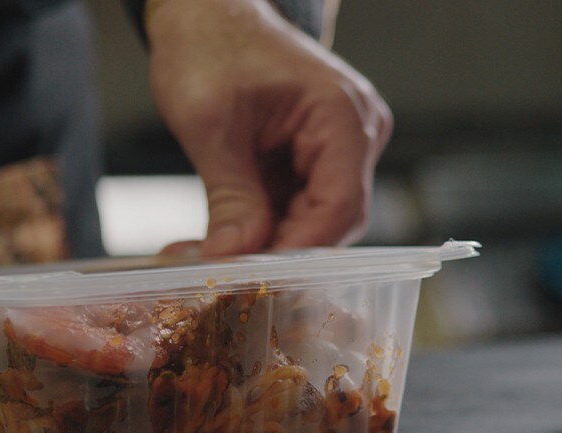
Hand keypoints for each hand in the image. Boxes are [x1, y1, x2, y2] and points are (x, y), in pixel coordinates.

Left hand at [145, 0, 391, 256]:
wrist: (207, 11)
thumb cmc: (210, 44)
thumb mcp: (210, 125)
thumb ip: (231, 197)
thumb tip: (234, 261)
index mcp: (343, 116)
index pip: (339, 205)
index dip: (297, 250)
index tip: (249, 276)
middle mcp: (357, 133)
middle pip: (332, 220)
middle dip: (276, 251)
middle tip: (220, 275)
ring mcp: (341, 145)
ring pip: (312, 219)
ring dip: (262, 241)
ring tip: (204, 254)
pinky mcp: (315, 155)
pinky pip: (296, 203)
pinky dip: (259, 223)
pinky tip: (219, 235)